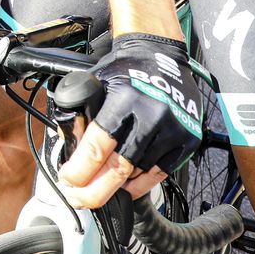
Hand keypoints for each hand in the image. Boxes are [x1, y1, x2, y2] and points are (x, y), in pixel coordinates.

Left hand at [57, 33, 201, 208]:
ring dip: (115, 187)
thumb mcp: (94, 83)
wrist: (160, 55)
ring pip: (139, 174)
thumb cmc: (124, 68)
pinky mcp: (187, 139)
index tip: (67, 180)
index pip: (96, 147)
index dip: (79, 171)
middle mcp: (151, 116)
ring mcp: (172, 129)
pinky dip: (141, 183)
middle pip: (119, 168)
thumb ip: (81, 116)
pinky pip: (160, 172)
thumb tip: (70, 149)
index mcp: (124, 99)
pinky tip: (125, 186)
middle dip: (94, 191)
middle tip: (78, 198)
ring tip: (97, 190)